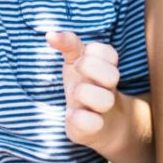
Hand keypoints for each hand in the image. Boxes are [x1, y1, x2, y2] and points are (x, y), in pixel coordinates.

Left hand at [49, 30, 119, 146]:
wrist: (103, 125)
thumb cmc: (85, 85)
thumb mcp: (76, 61)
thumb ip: (68, 44)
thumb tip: (50, 34)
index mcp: (105, 70)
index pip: (109, 53)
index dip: (94, 52)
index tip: (80, 56)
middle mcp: (106, 89)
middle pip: (113, 75)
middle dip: (91, 67)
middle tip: (76, 68)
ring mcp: (102, 110)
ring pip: (105, 101)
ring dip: (85, 93)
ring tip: (74, 93)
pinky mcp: (93, 129)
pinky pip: (92, 124)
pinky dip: (79, 117)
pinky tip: (70, 113)